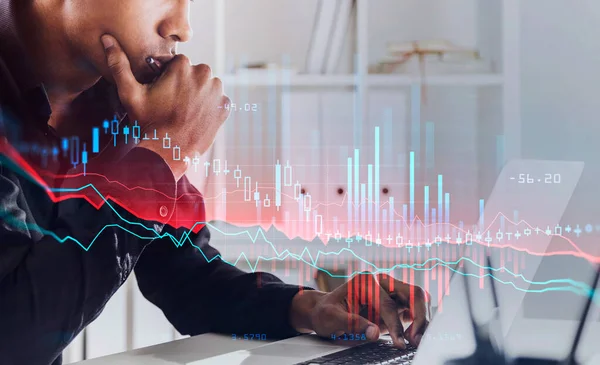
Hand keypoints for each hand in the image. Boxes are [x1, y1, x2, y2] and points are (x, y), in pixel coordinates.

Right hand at [100, 34, 229, 180]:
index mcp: (183, 65)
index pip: (178, 63)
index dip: (169, 77)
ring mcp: (217, 91)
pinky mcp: (225, 107)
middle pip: (194, 73)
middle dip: (185, 84)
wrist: (169, 152)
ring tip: (184, 110)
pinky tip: (195, 117)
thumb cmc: (148, 122)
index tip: (163, 92)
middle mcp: (204, 74)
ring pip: (207, 85)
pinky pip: (217, 100)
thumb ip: (119, 64)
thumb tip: (106, 39)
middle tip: (172, 103)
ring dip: (198, 93)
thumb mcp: (130, 93)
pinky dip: (209, 106)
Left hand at [290, 273, 430, 348]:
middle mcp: (381, 282)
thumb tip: (374, 333)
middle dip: (419, 316)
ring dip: (422, 319)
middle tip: (416, 340)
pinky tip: (414, 336)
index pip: (388, 303)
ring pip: (417, 300)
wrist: (323, 312)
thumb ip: (353, 323)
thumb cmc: (325, 312)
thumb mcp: (332, 318)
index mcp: (366, 281)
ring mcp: (390, 291)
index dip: (396, 325)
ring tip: (417, 340)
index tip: (400, 342)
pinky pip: (413, 309)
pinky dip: (418, 322)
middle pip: (412, 293)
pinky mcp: (394, 303)